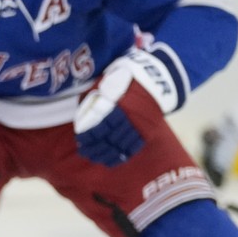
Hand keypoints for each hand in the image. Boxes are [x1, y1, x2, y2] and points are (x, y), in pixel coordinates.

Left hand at [74, 48, 183, 166]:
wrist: (156, 76)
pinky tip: (111, 160)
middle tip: (85, 152)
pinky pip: (134, 148)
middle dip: (96, 148)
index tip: (81, 141)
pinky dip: (122, 156)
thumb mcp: (108, 81)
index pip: (101, 127)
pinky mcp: (148, 131)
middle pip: (110, 139)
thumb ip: (95, 95)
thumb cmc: (127, 77)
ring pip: (121, 146)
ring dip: (107, 154)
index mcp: (119, 105)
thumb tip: (81, 109)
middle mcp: (130, 118)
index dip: (90, 136)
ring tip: (95, 158)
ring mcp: (141, 126)